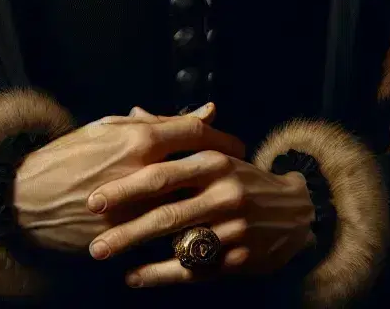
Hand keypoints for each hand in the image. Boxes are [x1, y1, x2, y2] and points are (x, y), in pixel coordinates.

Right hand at [11, 102, 244, 253]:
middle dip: (225, 175)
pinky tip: (195, 230)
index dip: (224, 140)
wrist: (27, 200)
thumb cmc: (67, 157)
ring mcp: (137, 207)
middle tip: (236, 177)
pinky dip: (185, 232)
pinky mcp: (128, 236)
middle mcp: (142, 172)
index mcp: (138, 139)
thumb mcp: (108, 128)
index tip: (236, 148)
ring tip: (220, 205)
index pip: (198, 134)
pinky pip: (169, 235)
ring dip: (209, 206)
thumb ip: (159, 121)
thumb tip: (207, 111)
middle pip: (202, 171)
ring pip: (190, 206)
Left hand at [86, 150, 317, 286]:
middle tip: (93, 241)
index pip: (163, 175)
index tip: (94, 200)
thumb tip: (134, 112)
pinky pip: (193, 269)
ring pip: (177, 243)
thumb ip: (174, 135)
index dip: (126, 188)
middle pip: (166, 213)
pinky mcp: (240, 257)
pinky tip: (135, 277)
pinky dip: (161, 275)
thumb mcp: (214, 153)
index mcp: (213, 163)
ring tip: (105, 255)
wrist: (296, 212)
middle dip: (124, 229)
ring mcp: (234, 228)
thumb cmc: (243, 179)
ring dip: (138, 253)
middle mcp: (225, 193)